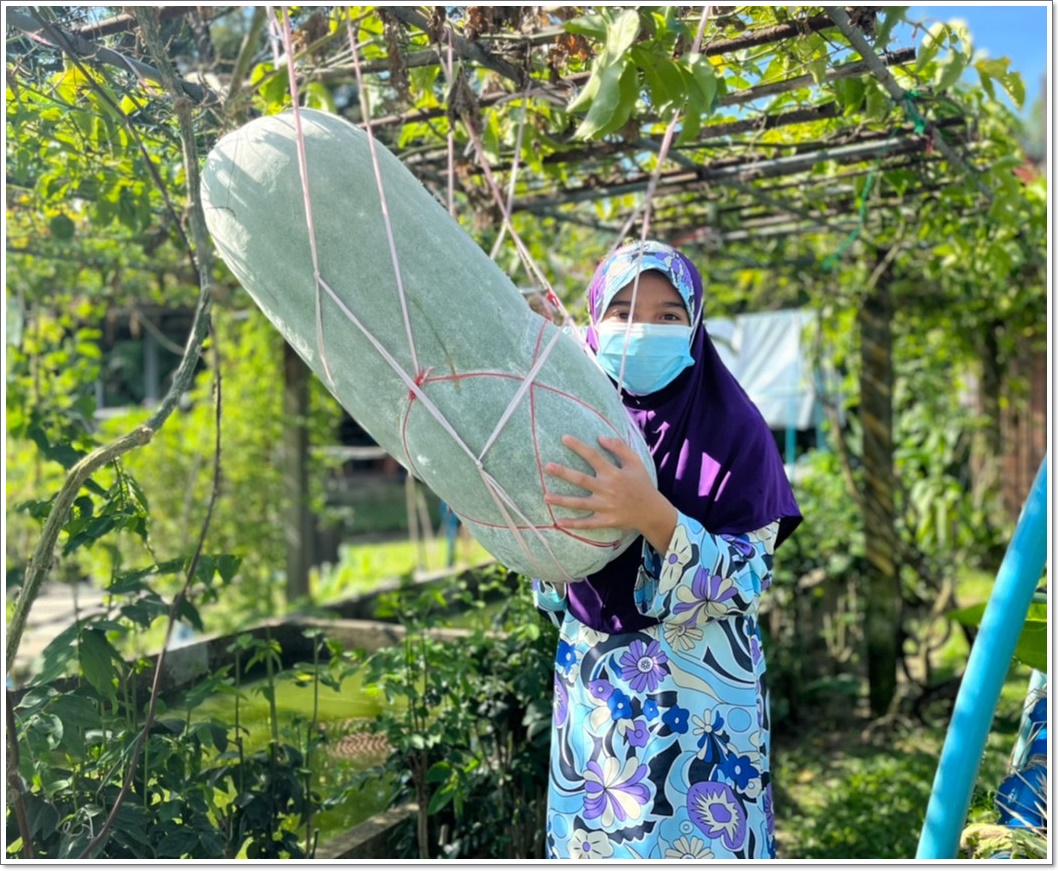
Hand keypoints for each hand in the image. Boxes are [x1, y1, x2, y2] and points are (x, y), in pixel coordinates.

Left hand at [544, 434, 677, 553]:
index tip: (564, 438)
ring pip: (580, 503)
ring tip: (545, 497)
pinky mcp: (605, 520)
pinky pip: (587, 523)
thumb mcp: (635, 462)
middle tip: (547, 467)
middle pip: (581, 479)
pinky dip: (573, 524)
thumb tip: (600, 437)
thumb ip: (620, 448)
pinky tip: (559, 522)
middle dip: (563, 473)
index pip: (593, 456)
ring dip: (562, 500)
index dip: (578, 446)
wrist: (652, 511)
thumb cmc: (642, 484)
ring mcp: (605, 506)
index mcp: (613, 473)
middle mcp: (607, 489)